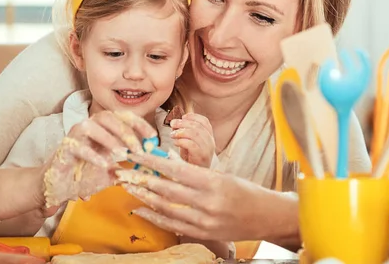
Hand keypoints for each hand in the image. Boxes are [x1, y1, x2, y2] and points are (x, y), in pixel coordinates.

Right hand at [43, 110, 156, 206]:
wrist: (59, 186)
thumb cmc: (86, 175)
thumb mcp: (111, 172)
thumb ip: (127, 167)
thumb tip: (148, 165)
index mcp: (104, 129)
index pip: (123, 118)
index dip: (140, 125)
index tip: (153, 138)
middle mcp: (90, 126)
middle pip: (109, 118)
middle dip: (127, 132)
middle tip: (139, 149)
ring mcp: (76, 135)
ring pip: (92, 126)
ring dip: (110, 139)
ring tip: (123, 154)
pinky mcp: (64, 147)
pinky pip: (78, 146)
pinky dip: (93, 154)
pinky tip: (104, 164)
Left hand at [115, 153, 298, 244]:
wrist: (265, 217)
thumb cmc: (244, 191)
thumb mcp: (221, 175)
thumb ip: (194, 172)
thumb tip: (166, 163)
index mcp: (213, 182)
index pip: (175, 169)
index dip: (152, 162)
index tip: (135, 154)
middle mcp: (207, 202)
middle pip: (165, 189)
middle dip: (140, 179)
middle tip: (122, 171)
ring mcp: (203, 221)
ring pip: (165, 207)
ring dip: (143, 196)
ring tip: (127, 186)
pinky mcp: (202, 234)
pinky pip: (171, 224)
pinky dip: (153, 216)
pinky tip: (140, 209)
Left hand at [170, 113, 215, 167]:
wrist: (196, 176)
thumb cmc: (191, 159)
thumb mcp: (189, 143)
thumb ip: (185, 133)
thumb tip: (174, 122)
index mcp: (209, 137)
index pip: (205, 121)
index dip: (193, 117)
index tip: (183, 116)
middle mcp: (211, 142)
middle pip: (198, 126)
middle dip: (183, 123)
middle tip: (172, 123)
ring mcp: (207, 149)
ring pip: (195, 134)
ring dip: (181, 131)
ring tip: (172, 134)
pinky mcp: (201, 156)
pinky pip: (191, 144)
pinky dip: (181, 141)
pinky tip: (175, 143)